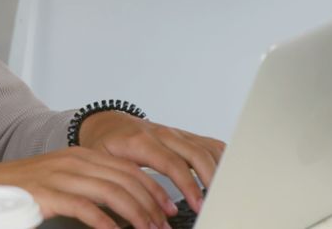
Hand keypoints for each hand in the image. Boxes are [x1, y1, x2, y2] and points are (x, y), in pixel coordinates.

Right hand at [0, 146, 177, 228]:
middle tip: (163, 224)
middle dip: (150, 204)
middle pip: (125, 179)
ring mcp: (62, 174)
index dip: (153, 187)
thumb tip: (124, 205)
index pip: (128, 168)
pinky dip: (104, 221)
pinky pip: (85, 206)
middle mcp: (75, 160)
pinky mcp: (48, 192)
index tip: (168, 206)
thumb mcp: (64, 179)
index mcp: (83, 155)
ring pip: (111, 192)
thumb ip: (92, 185)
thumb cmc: (27, 188)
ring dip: (135, 214)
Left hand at [77, 112, 225, 215]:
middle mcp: (162, 134)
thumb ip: (124, 183)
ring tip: (223, 192)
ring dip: (219, 169)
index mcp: (141, 141)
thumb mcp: (105, 163)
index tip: (198, 205)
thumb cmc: (105, 144)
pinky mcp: (183, 135)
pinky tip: (225, 173)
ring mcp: (175, 133)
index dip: (188, 185)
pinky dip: (221, 158)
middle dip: (210, 180)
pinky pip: (208, 144)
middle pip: (196, 154)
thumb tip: (140, 209)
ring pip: (205, 147)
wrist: (105, 123)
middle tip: (215, 203)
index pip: (172, 163)